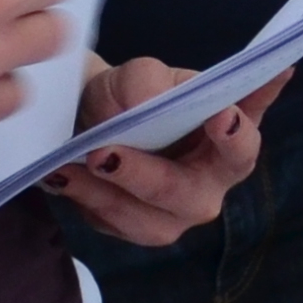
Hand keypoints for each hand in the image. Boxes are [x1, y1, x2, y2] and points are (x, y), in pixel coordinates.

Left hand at [43, 57, 290, 245]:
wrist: (94, 114)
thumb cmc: (134, 94)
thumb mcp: (140, 74)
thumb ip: (149, 81)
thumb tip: (148, 100)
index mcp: (227, 145)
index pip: (243, 146)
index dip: (236, 136)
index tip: (222, 116)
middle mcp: (206, 187)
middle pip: (188, 195)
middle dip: (145, 175)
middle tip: (106, 154)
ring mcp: (171, 216)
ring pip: (145, 220)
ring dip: (104, 193)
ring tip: (68, 166)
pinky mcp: (131, 228)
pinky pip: (110, 223)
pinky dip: (83, 198)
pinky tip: (60, 175)